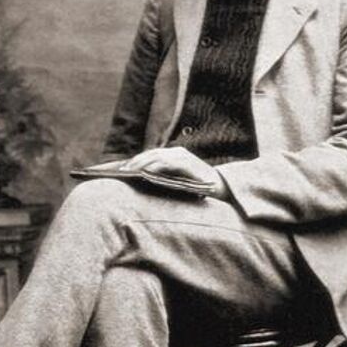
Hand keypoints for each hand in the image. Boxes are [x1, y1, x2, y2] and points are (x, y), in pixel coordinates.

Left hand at [90, 147, 229, 199]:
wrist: (226, 192)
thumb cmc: (199, 192)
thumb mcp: (177, 185)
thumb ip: (163, 181)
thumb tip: (139, 185)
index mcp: (174, 157)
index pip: (150, 157)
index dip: (134, 162)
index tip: (120, 171)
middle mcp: (178, 153)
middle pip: (150, 155)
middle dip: (134, 163)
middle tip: (120, 172)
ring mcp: (184, 157)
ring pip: (157, 157)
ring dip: (141, 164)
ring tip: (128, 173)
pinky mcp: (189, 163)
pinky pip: (169, 163)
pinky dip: (156, 167)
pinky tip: (145, 173)